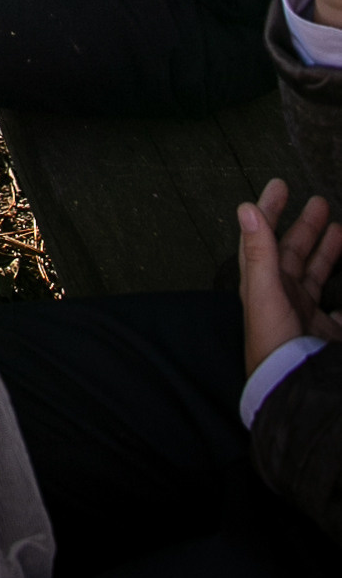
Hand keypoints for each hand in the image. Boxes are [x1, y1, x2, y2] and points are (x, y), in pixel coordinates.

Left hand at [237, 177, 341, 375]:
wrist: (295, 392)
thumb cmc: (274, 344)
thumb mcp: (265, 294)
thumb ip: (258, 252)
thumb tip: (245, 206)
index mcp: (264, 284)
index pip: (264, 238)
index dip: (269, 211)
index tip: (280, 185)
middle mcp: (283, 297)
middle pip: (293, 254)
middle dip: (305, 228)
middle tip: (320, 202)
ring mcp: (306, 316)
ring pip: (316, 276)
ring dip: (326, 253)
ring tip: (340, 230)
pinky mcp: (326, 335)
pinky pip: (336, 312)